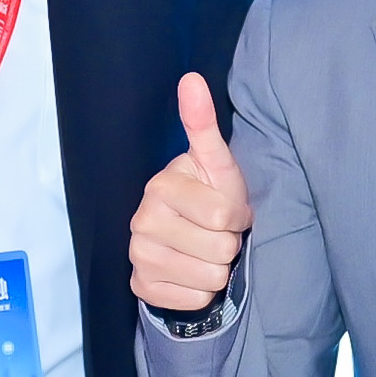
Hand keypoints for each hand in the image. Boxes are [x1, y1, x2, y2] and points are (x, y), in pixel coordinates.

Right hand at [128, 71, 251, 312]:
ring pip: (210, 277)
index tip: (229, 211)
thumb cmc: (209, 196)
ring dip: (218, 267)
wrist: (187, 237)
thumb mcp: (215, 162)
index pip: (222, 218)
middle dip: (228, 243)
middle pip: (219, 250)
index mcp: (160, 187)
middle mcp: (142, 222)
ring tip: (207, 251)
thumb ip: (203, 124)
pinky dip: (202, 290)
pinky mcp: (142, 287)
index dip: (237, 217)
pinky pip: (195, 298)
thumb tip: (192, 78)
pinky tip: (192, 272)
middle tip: (217, 233)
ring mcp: (139, 256)